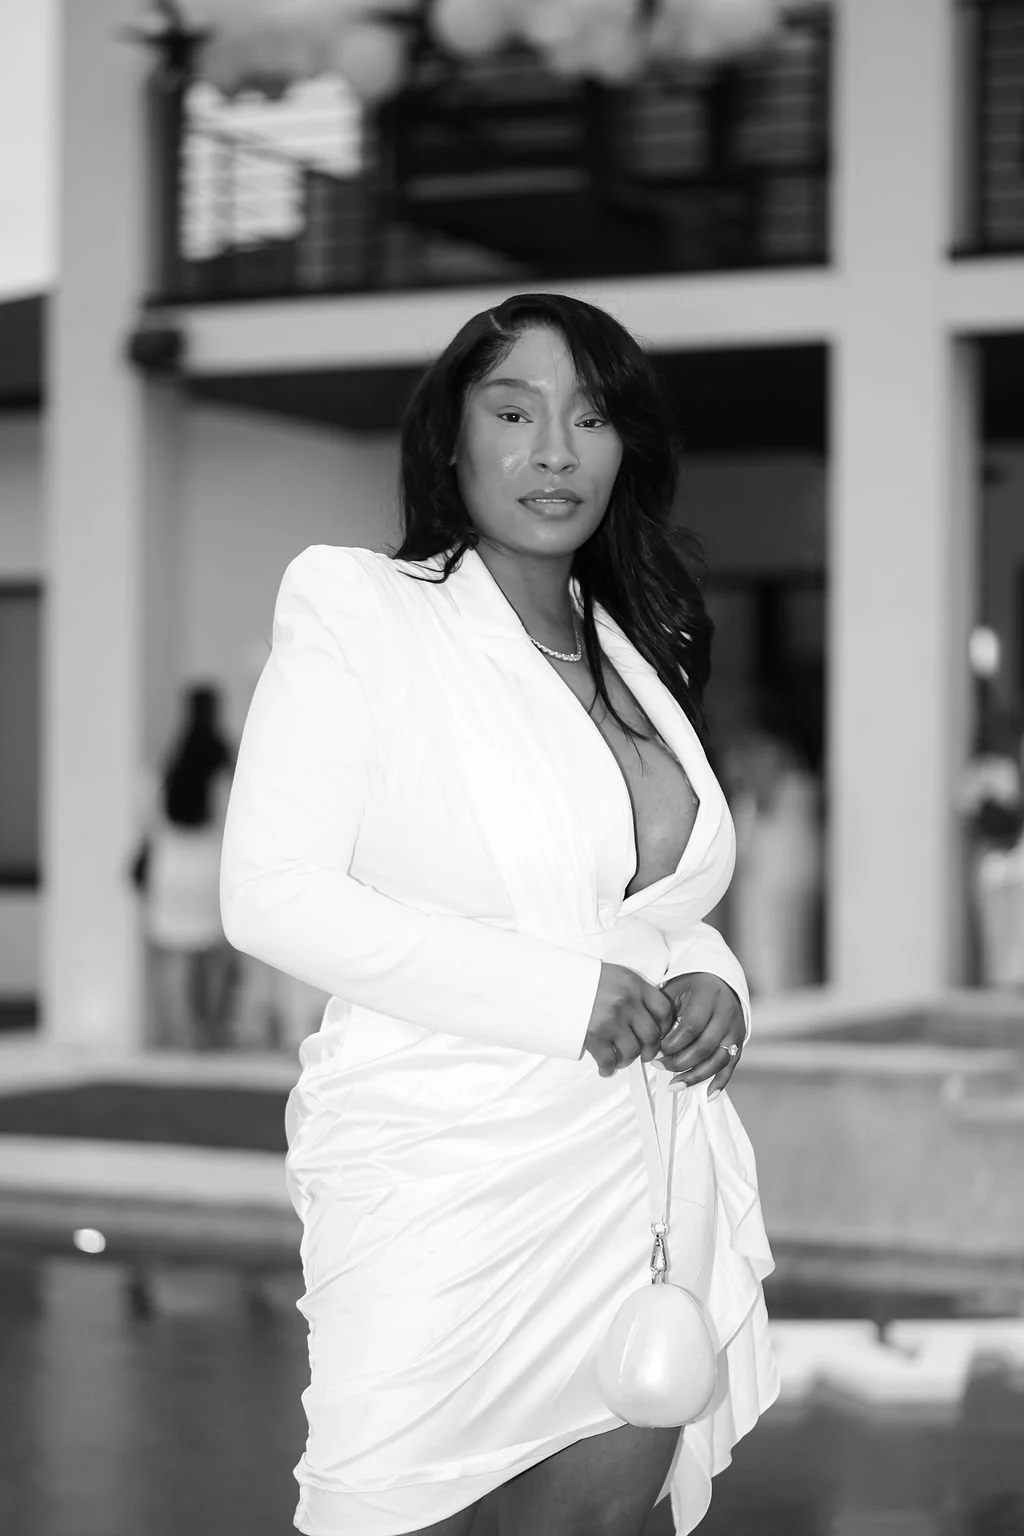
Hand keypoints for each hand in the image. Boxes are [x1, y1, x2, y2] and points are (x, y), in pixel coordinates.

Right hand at [583, 962, 675, 1077]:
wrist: (554, 983)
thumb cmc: (581, 979)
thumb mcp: (615, 975)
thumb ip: (634, 992)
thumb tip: (648, 1015)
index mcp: (634, 985)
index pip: (664, 1010)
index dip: (664, 1027)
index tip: (659, 1033)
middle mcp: (626, 1003)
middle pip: (651, 1035)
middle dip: (648, 1049)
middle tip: (643, 1053)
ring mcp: (611, 1020)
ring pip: (632, 1051)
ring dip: (628, 1060)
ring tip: (621, 1059)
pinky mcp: (594, 1036)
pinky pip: (609, 1060)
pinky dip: (608, 1068)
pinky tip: (606, 1068)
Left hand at [655, 972, 744, 1098]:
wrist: (720, 980)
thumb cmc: (692, 986)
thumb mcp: (674, 988)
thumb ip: (663, 1012)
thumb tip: (652, 1041)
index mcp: (708, 997)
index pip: (691, 1027)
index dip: (673, 1043)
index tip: (656, 1050)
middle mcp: (725, 1014)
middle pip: (705, 1046)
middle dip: (679, 1062)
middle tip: (658, 1066)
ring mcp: (735, 1029)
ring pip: (718, 1060)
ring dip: (695, 1076)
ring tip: (674, 1085)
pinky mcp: (739, 1042)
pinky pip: (731, 1066)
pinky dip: (720, 1082)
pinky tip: (708, 1095)